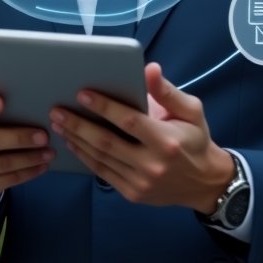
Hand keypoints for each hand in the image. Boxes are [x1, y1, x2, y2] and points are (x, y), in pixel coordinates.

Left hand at [49, 63, 234, 211]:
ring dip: (76, 139)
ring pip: (101, 158)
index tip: (83, 93)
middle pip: (107, 142)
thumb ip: (167, 91)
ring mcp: (140, 182)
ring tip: (58, 123)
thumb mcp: (191, 111)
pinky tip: (72, 142)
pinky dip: (84, 157)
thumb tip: (149, 69)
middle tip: (57, 110)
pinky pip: (102, 173)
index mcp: (167, 141)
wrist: (205, 183)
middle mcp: (152, 164)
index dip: (105, 107)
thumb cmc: (195, 139)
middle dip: (79, 125)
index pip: (129, 122)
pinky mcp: (132, 193)